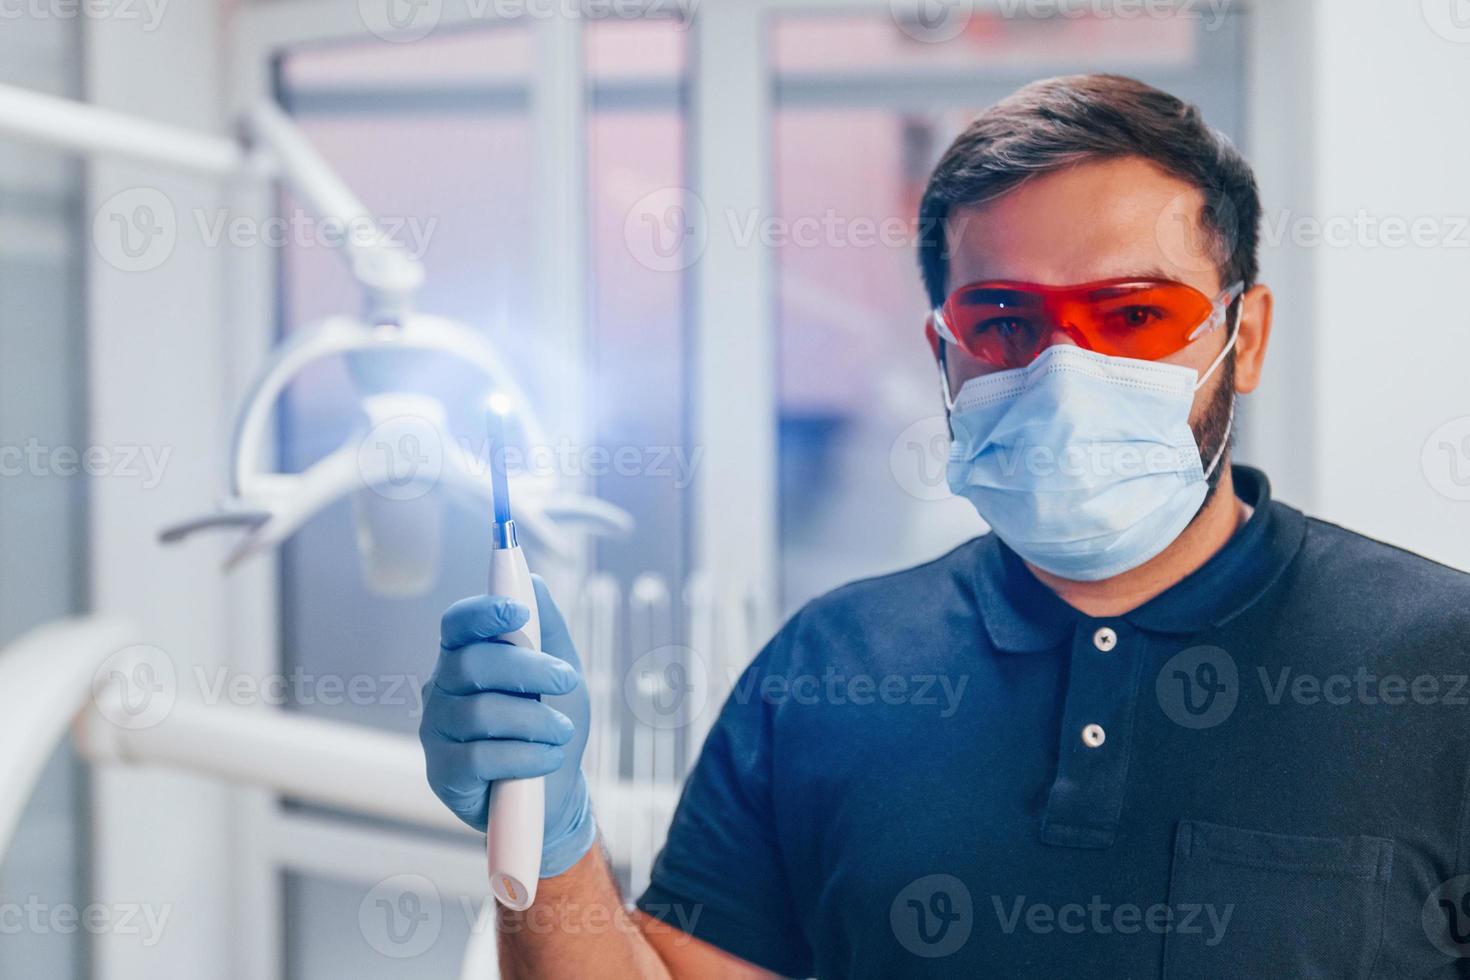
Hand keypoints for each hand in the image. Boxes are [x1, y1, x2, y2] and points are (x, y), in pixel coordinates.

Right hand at [420, 575, 595, 877]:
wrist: (555, 794)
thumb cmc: (551, 725)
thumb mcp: (560, 674)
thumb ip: (547, 629)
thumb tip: (533, 582)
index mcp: (465, 657)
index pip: (457, 624)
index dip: (482, 612)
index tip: (517, 612)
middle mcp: (442, 689)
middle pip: (471, 662)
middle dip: (527, 668)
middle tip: (567, 678)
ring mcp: (437, 732)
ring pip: (479, 712)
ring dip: (534, 720)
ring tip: (561, 731)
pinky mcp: (443, 774)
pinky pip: (480, 757)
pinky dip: (525, 755)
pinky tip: (547, 758)